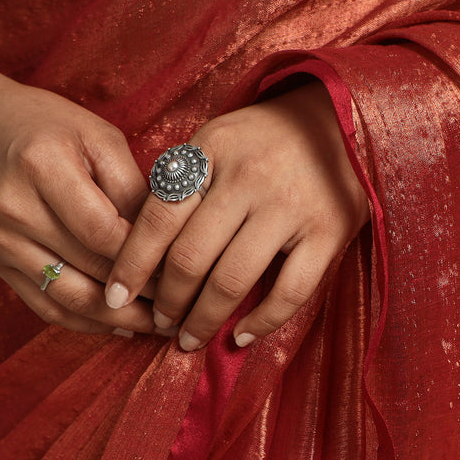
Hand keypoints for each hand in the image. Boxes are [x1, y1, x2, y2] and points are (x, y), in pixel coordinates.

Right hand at [0, 54, 155, 335]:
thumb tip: (169, 242)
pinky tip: (123, 326)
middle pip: (90, 269)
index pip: (104, 231)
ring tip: (159, 325)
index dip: (146, 259)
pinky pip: (47, 306)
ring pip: (70, 299)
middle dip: (143, 294)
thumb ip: (135, 189)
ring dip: (119, 319)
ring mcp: (2, 242)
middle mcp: (16, 209)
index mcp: (43, 167)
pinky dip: (88, 323)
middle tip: (184, 307)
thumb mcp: (101, 139)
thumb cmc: (53, 128)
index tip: (183, 272)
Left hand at [105, 82, 369, 349]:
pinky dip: (262, 322)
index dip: (131, 264)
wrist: (344, 120)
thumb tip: (141, 247)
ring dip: (203, 319)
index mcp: (212, 151)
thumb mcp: (219, 140)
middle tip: (159, 324)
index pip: (158, 217)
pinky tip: (240, 336)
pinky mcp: (328, 232)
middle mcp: (248, 178)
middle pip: (190, 256)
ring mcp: (290, 207)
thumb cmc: (270, 138)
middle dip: (167, 302)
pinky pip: (290, 291)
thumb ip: (184, 182)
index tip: (115, 297)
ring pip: (232, 279)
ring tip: (190, 339)